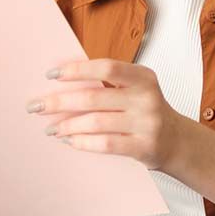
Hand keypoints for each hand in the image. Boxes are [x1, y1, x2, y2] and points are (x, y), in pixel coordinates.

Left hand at [26, 58, 185, 170]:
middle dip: (60, 102)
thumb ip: (108, 83)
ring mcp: (147, 124)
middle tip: (36, 106)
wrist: (177, 141)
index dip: (77, 70)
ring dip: (67, 125)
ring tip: (50, 128)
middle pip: (94, 97)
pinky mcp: (144, 147)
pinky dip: (83, 142)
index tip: (51, 74)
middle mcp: (147, 98)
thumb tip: (62, 80)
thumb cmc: (146, 111)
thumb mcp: (135, 89)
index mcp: (143, 77)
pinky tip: (69, 140)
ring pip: (96, 122)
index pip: (106, 68)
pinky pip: (106, 144)